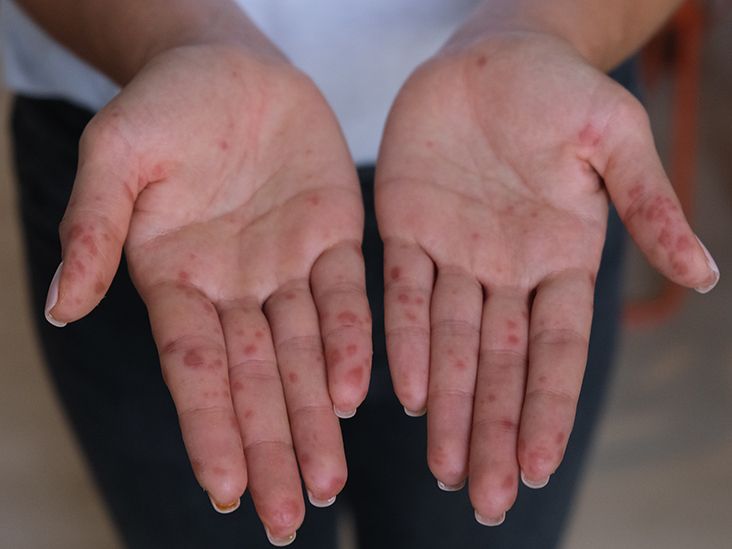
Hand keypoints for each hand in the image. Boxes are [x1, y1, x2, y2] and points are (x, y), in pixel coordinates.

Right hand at [45, 45, 370, 541]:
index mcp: (177, 280)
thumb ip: (94, 227)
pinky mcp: (333, 237)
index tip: (227, 491)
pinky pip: (346, 299)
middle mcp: (235, 289)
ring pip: (305, 356)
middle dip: (271, 446)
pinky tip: (360, 395)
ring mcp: (287, 267)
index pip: (194, 370)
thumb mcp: (117, 155)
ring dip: (317, 416)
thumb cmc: (164, 106)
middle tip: (288, 518)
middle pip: (255, 381)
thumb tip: (64, 305)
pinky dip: (352, 344)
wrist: (229, 65)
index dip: (210, 428)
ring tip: (328, 482)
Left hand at [376, 32, 717, 522]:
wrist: (492, 53)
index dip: (549, 409)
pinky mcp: (406, 229)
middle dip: (494, 430)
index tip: (540, 468)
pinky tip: (403, 392)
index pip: (557, 351)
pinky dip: (402, 341)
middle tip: (484, 499)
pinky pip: (402, 293)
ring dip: (447, 406)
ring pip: (448, 344)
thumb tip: (705, 275)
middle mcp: (507, 271)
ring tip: (443, 469)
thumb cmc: (561, 90)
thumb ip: (648, 206)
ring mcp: (455, 254)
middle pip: (500, 366)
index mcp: (562, 258)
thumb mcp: (616, 139)